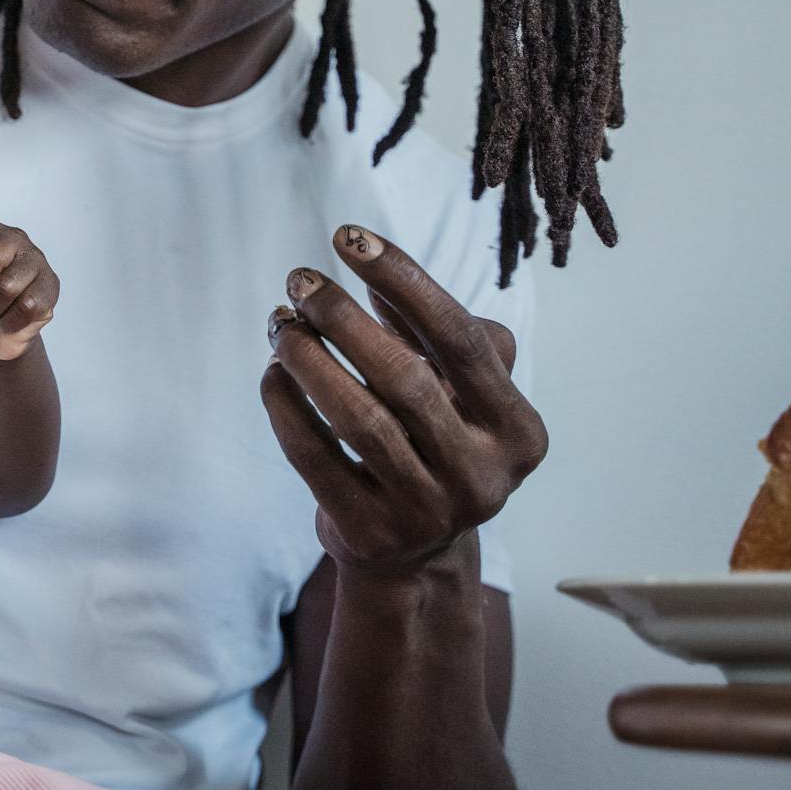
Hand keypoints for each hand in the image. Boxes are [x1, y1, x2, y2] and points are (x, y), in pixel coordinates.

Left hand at [260, 224, 547, 575]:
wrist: (414, 552)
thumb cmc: (434, 441)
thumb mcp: (453, 389)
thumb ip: (424, 328)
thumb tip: (371, 265)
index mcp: (517, 430)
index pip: (461, 340)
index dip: (405, 280)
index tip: (349, 236)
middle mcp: (482, 476)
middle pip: (406, 379)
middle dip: (343, 319)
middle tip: (300, 279)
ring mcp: (427, 513)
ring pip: (357, 419)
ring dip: (308, 358)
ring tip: (280, 322)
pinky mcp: (370, 533)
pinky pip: (314, 456)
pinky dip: (286, 406)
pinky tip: (273, 371)